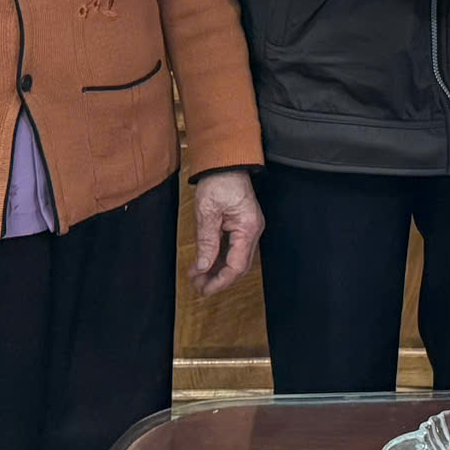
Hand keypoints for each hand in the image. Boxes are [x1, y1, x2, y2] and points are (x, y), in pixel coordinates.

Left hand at [189, 169, 262, 297]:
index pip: (237, 266)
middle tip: (196, 285)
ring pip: (235, 259)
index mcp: (248, 228)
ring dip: (217, 270)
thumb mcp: (207, 212)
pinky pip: (232, 249)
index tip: (203, 289)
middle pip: (238, 266)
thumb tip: (203, 268)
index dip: (220, 281)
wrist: (225, 161)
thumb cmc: (219, 181)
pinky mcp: (241, 226)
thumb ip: (207, 242)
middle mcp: (252, 231)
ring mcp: (248, 229)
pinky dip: (218, 258)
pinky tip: (203, 263)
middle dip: (218, 278)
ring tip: (196, 276)